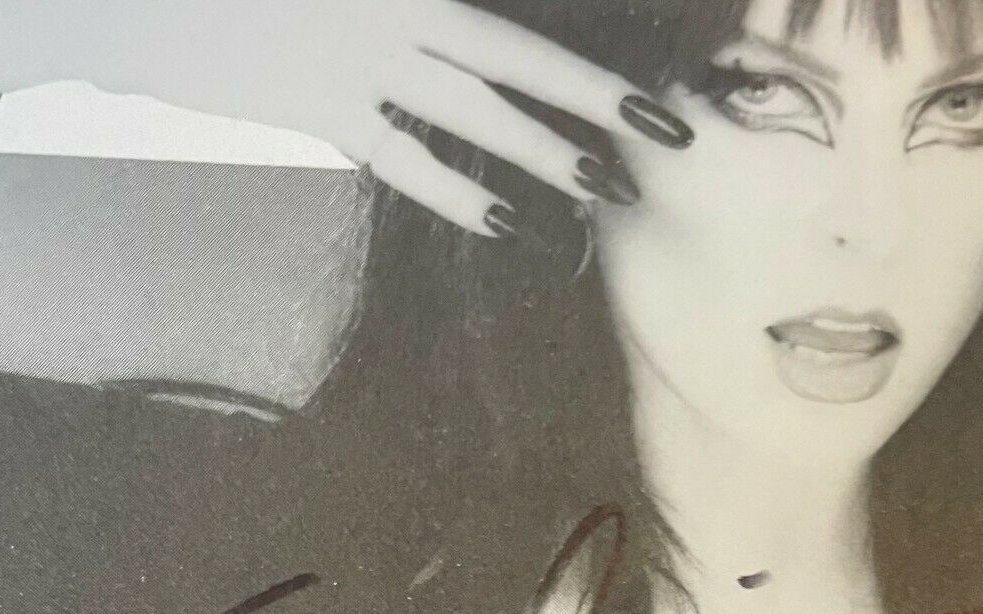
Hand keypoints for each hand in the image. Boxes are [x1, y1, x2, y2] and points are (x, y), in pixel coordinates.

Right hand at [105, 0, 693, 235]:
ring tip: (604, 185)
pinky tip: (506, 223)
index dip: (571, 62)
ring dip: (541, 150)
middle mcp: (392, 10)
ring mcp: (356, 61)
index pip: (504, 24)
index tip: (636, 90)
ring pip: (470, 111)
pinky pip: (399, 157)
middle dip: (594, 97)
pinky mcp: (318, 108)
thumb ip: (413, 14)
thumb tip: (453, 40)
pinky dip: (453, 191)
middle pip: (513, 57)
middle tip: (664, 133)